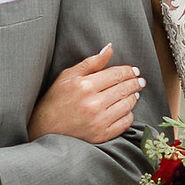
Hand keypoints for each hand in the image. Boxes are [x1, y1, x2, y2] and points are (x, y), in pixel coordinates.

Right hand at [30, 44, 144, 145]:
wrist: (44, 129)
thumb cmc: (56, 100)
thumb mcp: (68, 76)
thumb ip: (91, 62)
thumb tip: (110, 48)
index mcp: (85, 86)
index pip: (116, 74)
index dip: (129, 71)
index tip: (134, 71)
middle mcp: (93, 104)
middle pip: (125, 89)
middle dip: (135, 83)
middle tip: (139, 81)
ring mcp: (98, 121)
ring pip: (128, 105)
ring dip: (134, 97)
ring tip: (134, 94)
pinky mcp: (101, 135)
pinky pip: (125, 122)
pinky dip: (129, 114)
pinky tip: (125, 110)